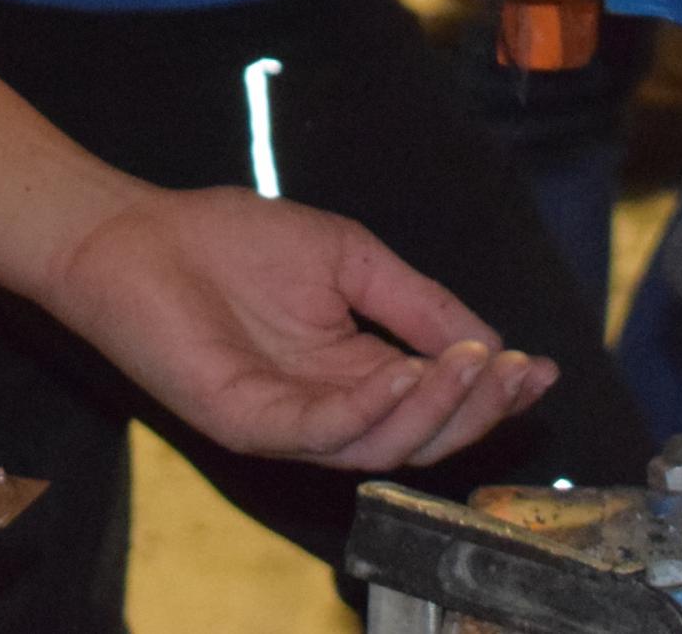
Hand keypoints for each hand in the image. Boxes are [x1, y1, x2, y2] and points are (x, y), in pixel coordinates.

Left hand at [43, 184, 552, 469]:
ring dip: (437, 410)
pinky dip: (374, 410)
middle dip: (479, 409)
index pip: (436, 398)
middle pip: (421, 436)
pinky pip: (322, 433)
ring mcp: (288, 422)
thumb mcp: (350, 257)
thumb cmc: (232, 240)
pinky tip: (409, 375)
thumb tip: (488, 339)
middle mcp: (329, 409)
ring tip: (473, 366)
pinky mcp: (248, 421)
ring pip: (381, 447)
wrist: (141, 234)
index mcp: (356, 372)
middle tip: (516, 371)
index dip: (493, 389)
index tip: (540, 366)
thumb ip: (415, 299)